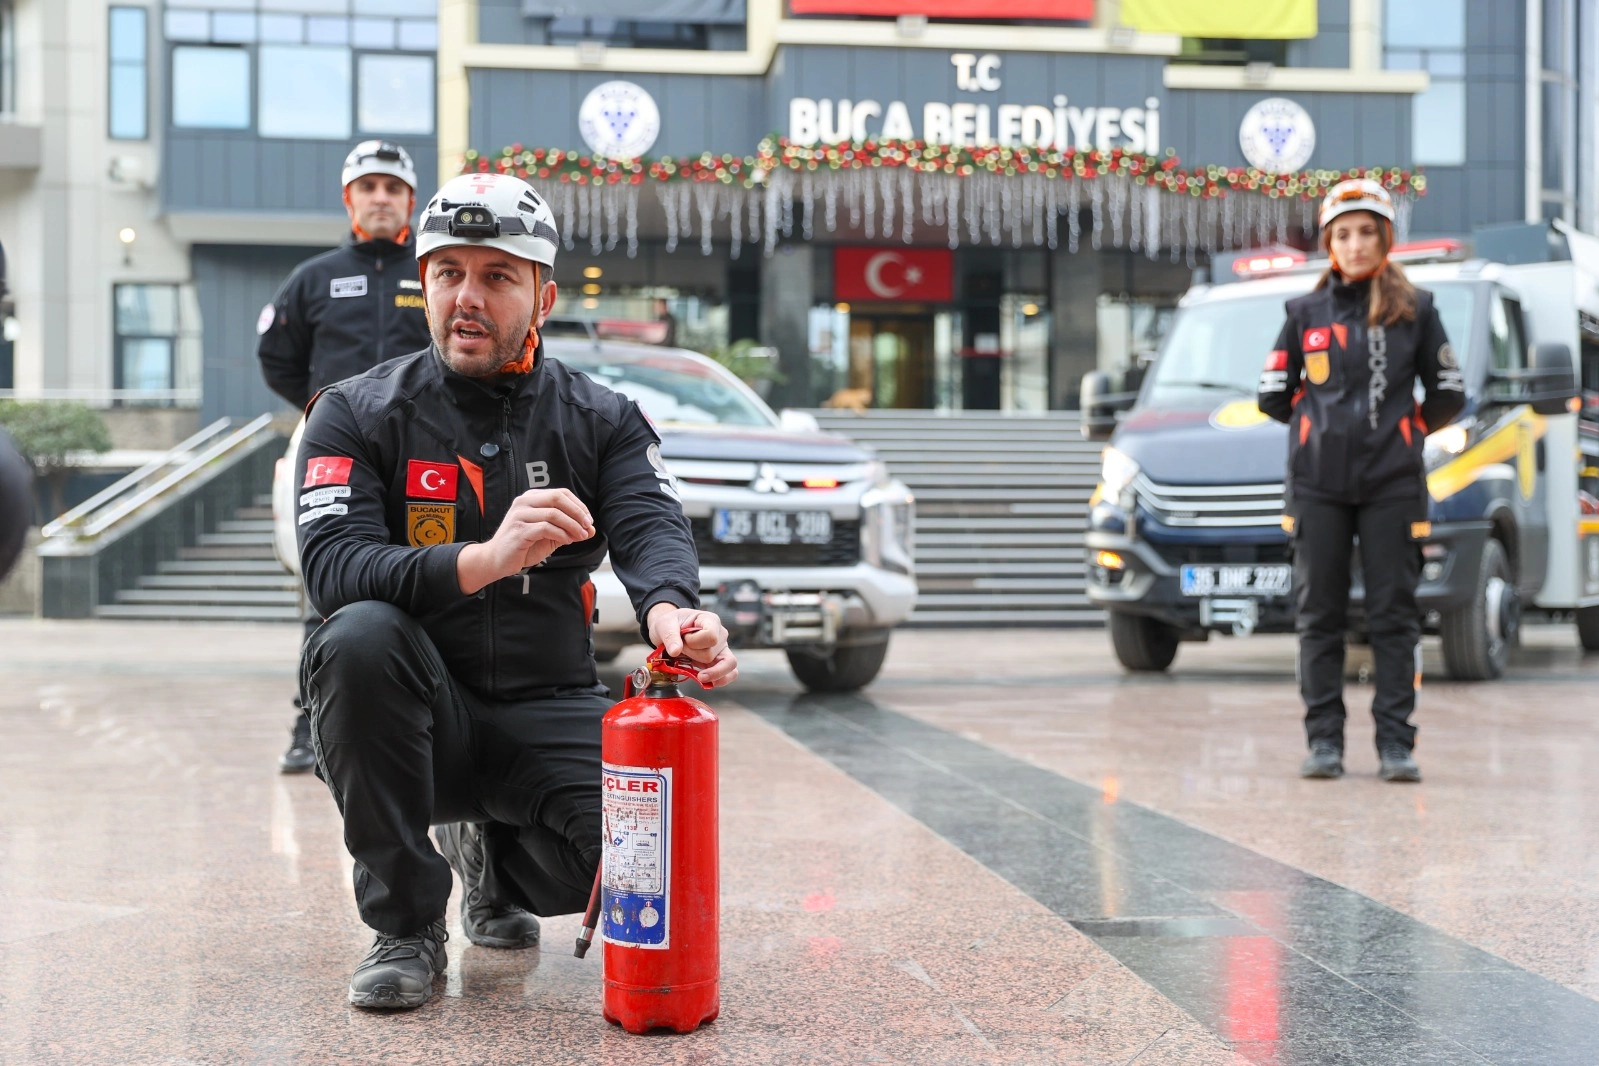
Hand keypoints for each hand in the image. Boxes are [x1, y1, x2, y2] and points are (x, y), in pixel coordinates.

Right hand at [456, 489, 594, 594]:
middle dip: (577, 512)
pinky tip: (566, 541)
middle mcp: (524, 502)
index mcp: (532, 498)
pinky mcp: (519, 530)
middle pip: (558, 498)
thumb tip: (591, 530)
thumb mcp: (550, 535)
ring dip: (572, 526)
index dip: (579, 505)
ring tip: (580, 536)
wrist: (497, 560)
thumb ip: (568, 530)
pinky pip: (545, 528)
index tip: (588, 520)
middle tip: (587, 526)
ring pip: (553, 513)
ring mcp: (520, 515)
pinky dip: (560, 534)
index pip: (561, 493)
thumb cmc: (523, 545)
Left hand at [646, 604, 738, 688]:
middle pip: (711, 654)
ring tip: (699, 677)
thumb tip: (675, 651)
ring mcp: (722, 649)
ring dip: (711, 673)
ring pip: (728, 665)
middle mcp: (720, 634)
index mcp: (710, 620)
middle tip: (682, 650)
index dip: (694, 643)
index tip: (682, 640)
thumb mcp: (665, 624)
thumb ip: (670, 636)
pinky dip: (721, 680)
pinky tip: (709, 683)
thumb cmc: (671, 624)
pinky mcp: (719, 662)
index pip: (711, 636)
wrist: (670, 631)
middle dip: (693, 656)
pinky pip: (731, 673)